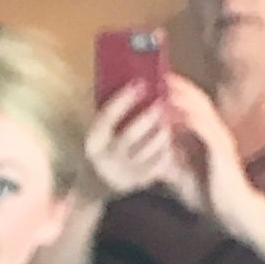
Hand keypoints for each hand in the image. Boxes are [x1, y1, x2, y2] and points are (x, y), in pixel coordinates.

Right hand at [84, 82, 180, 199]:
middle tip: (162, 102)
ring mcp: (124, 172)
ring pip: (150, 148)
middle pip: (130, 135)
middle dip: (148, 116)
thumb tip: (123, 75)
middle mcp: (105, 159)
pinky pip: (161, 161)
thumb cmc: (103, 148)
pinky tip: (171, 139)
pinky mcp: (139, 181)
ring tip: (168, 120)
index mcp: (93, 142)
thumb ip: (108, 109)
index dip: (123, 100)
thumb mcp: (99, 131)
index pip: (106, 118)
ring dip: (163, 131)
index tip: (140, 83)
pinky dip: (169, 148)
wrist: (96, 188)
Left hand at [163, 74, 256, 229]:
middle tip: (157, 72)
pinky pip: (205, 130)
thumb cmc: (203, 193)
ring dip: (183, 97)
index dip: (174, 91)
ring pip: (201, 110)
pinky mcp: (221, 151)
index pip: (189, 106)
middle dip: (178, 86)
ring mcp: (219, 139)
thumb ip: (163, 158)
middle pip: (196, 101)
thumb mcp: (176, 172)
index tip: (153, 80)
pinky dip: (191, 119)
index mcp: (204, 134)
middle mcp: (213, 131)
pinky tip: (177, 112)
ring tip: (165, 85)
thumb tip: (141, 151)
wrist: (227, 212)